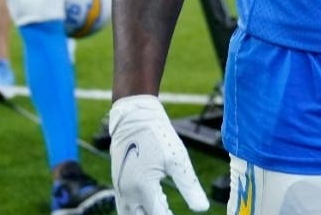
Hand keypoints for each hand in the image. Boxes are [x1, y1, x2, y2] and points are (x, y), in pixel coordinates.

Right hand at [109, 95, 209, 214]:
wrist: (134, 116)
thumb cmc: (158, 135)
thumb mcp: (178, 159)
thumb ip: (189, 186)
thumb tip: (203, 208)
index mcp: (144, 188)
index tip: (181, 214)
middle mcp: (128, 193)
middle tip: (172, 208)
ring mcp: (120, 189)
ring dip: (146, 214)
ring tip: (165, 204)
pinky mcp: (117, 183)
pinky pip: (125, 206)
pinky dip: (138, 209)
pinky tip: (156, 200)